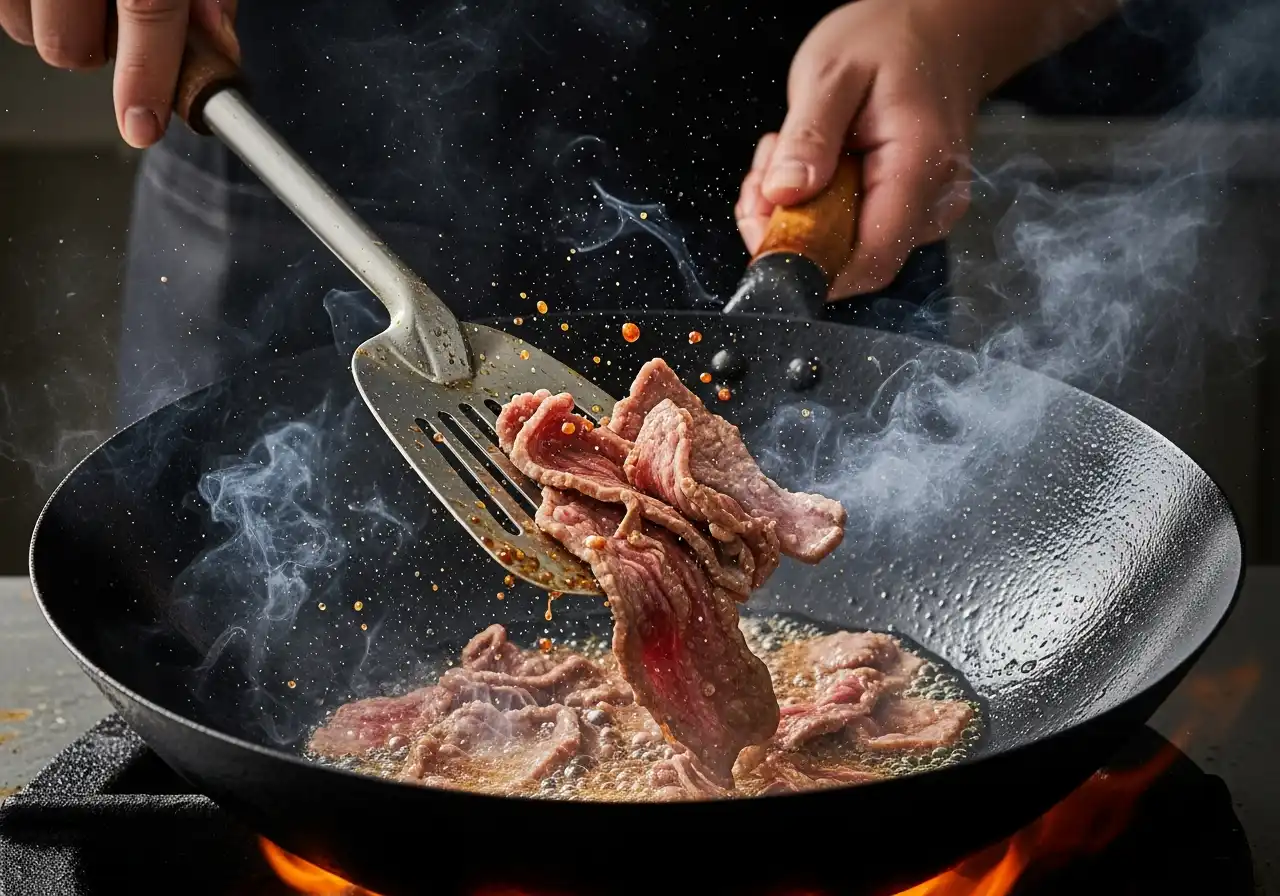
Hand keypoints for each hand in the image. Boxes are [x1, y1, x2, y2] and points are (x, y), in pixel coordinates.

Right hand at [0, 0, 239, 148]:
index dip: (148, 77)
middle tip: (119, 28)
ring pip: (26, 32)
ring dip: (63, 29)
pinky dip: (30, 11)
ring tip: (86, 2)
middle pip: (71, 45)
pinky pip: (3, 11)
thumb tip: (219, 49)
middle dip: (99, 53)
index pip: (148, 10)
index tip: (145, 127)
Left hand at [736, 0, 979, 298]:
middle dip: (790, 229)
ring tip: (786, 152)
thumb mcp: (831, 74)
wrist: (937, 29)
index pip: (869, 261)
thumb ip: (808, 137)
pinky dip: (813, 206)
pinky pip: (849, 232)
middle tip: (764, 173)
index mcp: (919, 169)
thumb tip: (784, 195)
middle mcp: (932, 203)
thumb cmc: (891, 41)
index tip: (764, 227)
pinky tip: (807, 164)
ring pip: (842, 249)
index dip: (807, 264)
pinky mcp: (907, 212)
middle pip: (849, 261)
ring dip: (796, 214)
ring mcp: (923, 212)